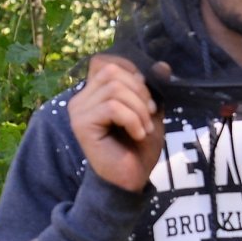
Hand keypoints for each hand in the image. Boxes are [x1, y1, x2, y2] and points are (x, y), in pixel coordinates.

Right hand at [71, 54, 164, 192]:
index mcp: (94, 93)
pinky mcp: (82, 125)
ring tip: (144, 128)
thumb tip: (163, 65)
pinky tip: (137, 134)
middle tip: (149, 114)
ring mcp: (79, 111)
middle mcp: (81, 99)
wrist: (131, 179)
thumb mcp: (151, 112)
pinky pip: (112, 107)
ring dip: (138, 108)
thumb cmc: (138, 147)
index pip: (105, 61)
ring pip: (114, 89)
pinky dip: (132, 119)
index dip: (129, 69)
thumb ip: (153, 88)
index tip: (147, 94)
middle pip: (112, 71)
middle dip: (139, 91)